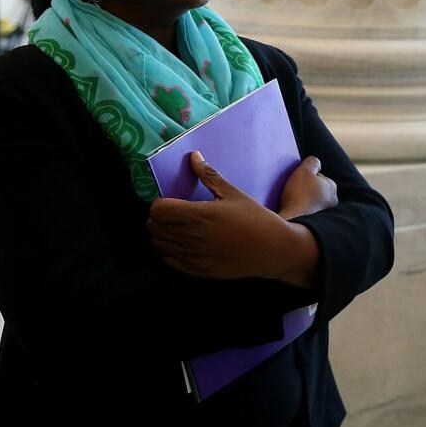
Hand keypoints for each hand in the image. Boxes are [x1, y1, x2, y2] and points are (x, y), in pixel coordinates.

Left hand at [148, 151, 317, 285]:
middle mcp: (192, 237)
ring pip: (158, 244)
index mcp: (199, 215)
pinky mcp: (197, 270)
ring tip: (175, 228)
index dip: (159, 203)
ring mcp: (193, 256)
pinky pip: (168, 260)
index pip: (158, 209)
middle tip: (171, 214)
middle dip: (157, 218)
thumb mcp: (233, 193)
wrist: (272, 248)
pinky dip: (169, 251)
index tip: (169, 201)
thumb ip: (209, 175)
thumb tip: (193, 156)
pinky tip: (182, 243)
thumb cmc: (254, 218)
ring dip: (161, 234)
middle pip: (153, 227)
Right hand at [278, 156, 338, 220]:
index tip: (297, 181)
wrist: (293, 222)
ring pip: (313, 201)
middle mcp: (333, 201)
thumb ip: (312, 162)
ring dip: (304, 201)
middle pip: (316, 189)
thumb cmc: (299, 195)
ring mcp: (326, 214)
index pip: (317, 176)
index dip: (305, 176)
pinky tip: (295, 211)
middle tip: (294, 192)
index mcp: (332, 187)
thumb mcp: (304, 171)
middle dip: (306, 189)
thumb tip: (316, 163)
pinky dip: (303, 211)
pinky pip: (309, 213)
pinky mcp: (317, 224)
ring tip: (293, 202)